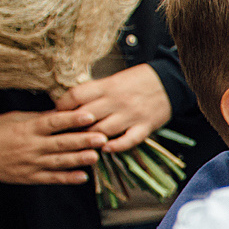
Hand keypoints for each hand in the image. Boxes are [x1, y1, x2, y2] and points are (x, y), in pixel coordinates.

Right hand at [0, 106, 104, 185]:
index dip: (71, 119)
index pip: (52, 122)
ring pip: (59, 162)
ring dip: (79, 159)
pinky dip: (67, 178)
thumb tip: (62, 112)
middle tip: (102, 137)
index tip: (89, 115)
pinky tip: (83, 177)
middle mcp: (31, 146)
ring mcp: (31, 163)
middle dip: (83, 140)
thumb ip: (39, 118)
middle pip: (60, 143)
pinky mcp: (31, 177)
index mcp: (27, 128)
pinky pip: (52, 178)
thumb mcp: (15, 119)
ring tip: (96, 156)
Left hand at [54, 65, 168, 149]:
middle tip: (66, 132)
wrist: (170, 81)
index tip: (58, 112)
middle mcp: (117, 101)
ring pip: (103, 130)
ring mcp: (131, 115)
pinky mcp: (145, 126)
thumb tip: (72, 103)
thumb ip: (95, 91)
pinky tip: (107, 148)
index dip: (62, 106)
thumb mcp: (114, 79)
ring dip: (91, 138)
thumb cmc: (138, 80)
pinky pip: (128, 140)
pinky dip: (116, 146)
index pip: (76, 96)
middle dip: (73, 126)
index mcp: (107, 86)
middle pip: (86, 116)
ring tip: (84, 142)